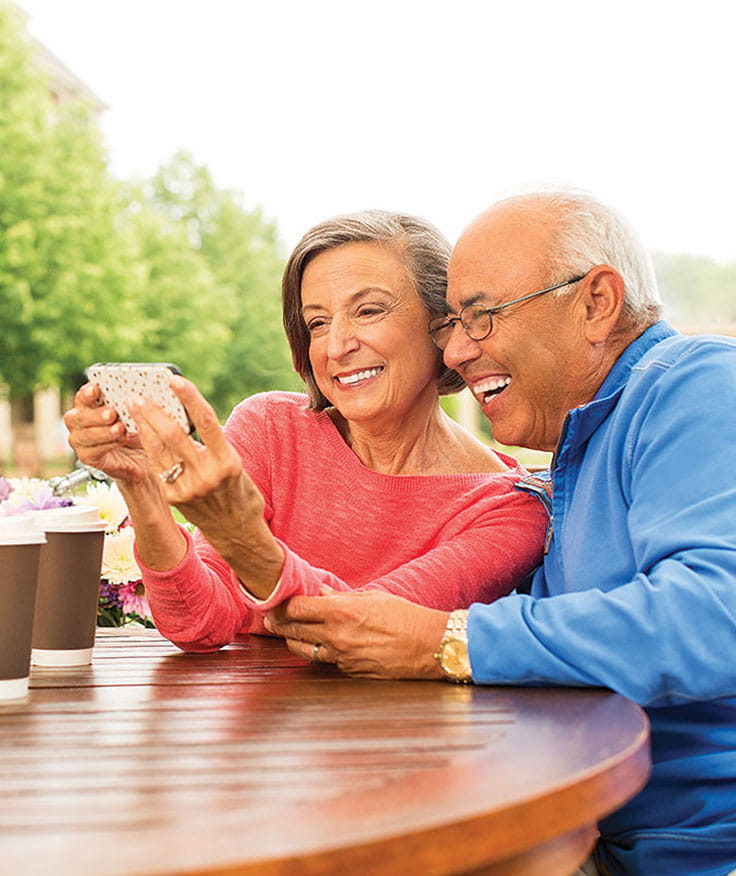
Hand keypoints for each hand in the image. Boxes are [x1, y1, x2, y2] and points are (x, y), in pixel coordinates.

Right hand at [64, 383, 150, 483]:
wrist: (147, 454)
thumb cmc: (139, 427)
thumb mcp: (137, 412)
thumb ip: (130, 401)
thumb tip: (135, 392)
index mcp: (89, 405)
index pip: (83, 396)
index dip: (87, 392)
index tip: (96, 388)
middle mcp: (80, 421)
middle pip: (78, 416)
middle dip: (96, 415)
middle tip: (112, 413)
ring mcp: (81, 439)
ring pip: (84, 435)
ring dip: (103, 432)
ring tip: (120, 429)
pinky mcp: (87, 457)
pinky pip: (91, 452)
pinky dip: (106, 445)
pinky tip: (120, 441)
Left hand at [128, 377, 283, 596]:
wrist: (236, 530)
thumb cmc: (238, 489)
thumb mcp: (235, 464)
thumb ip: (215, 444)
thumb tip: (189, 417)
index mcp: (228, 462)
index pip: (207, 421)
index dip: (189, 397)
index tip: (175, 380)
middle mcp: (207, 475)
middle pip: (175, 435)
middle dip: (154, 413)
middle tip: (140, 396)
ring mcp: (188, 488)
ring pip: (160, 450)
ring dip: (144, 427)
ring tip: (134, 410)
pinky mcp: (174, 498)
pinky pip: (158, 467)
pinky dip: (149, 448)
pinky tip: (142, 435)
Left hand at [266, 590, 448, 679]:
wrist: (430, 647)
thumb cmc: (407, 617)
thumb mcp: (374, 598)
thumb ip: (343, 596)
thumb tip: (322, 593)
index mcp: (341, 612)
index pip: (297, 608)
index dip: (281, 604)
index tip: (274, 601)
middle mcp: (336, 636)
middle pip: (293, 630)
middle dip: (279, 623)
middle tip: (271, 617)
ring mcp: (342, 658)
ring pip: (303, 651)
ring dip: (294, 641)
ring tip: (290, 633)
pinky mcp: (350, 672)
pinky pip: (327, 662)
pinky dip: (321, 652)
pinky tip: (322, 645)